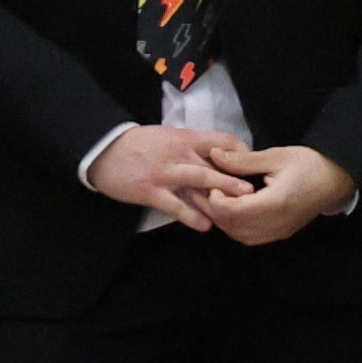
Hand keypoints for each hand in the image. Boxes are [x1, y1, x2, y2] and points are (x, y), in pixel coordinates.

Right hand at [86, 122, 248, 232]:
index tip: (255, 165)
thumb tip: (220, 154)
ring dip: (221, 193)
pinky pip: (175, 206)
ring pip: (199, 182)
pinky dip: (191, 216)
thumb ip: (193, 146)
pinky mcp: (151, 191)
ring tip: (241, 205)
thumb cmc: (139, 144)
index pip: (222, 141)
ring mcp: (166, 174)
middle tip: (257, 189)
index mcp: (186, 139)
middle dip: (237, 177)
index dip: (241, 152)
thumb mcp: (170, 136)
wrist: (104, 150)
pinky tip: (206, 226)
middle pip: (214, 164)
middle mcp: (180, 155)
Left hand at [194, 141, 352, 245]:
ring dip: (222, 220)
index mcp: (275, 202)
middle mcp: (275, 223)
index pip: (231, 210)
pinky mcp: (280, 234)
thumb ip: (243, 160)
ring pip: (237, 234)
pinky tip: (233, 211)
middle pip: (231, 225)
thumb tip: (214, 155)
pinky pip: (248, 237)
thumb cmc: (310, 163)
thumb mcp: (277, 156)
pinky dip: (234, 226)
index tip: (213, 182)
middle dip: (213, 209)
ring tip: (218, 200)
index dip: (214, 199)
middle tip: (205, 191)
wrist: (338, 179)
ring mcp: (278, 232)